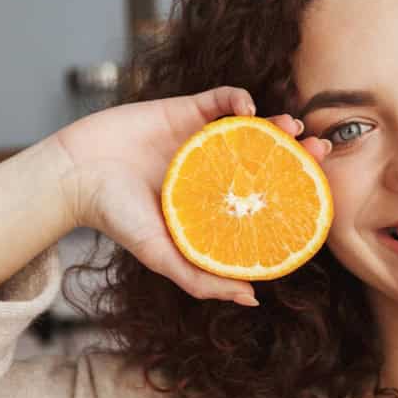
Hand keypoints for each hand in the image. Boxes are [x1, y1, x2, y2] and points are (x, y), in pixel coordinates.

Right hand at [52, 86, 331, 305]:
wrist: (74, 174)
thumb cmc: (114, 218)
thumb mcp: (162, 257)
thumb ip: (204, 279)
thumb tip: (253, 297)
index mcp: (213, 204)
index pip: (264, 197)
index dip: (295, 192)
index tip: (320, 193)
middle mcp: (213, 171)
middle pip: (267, 158)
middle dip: (298, 153)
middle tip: (322, 150)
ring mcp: (200, 139)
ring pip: (251, 127)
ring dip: (278, 124)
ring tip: (294, 126)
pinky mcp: (184, 110)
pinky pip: (221, 99)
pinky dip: (240, 99)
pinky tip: (251, 109)